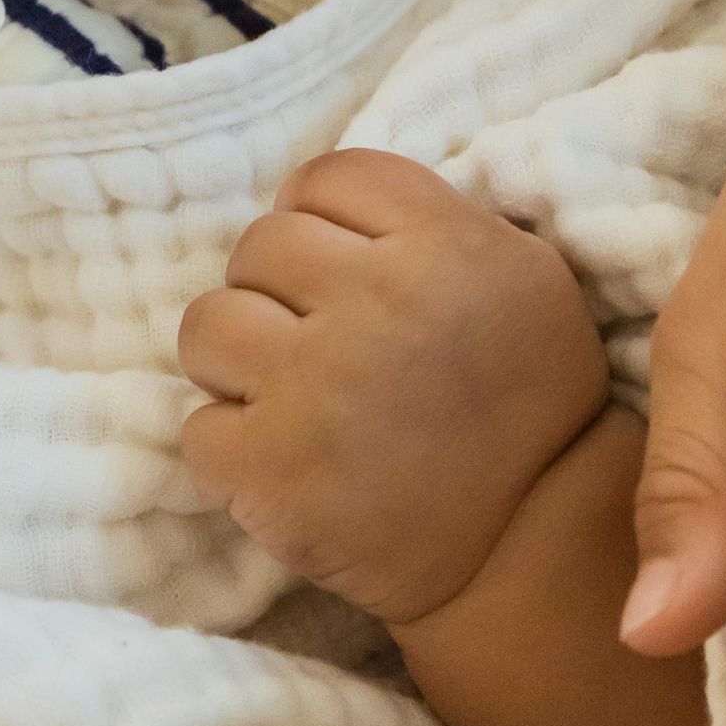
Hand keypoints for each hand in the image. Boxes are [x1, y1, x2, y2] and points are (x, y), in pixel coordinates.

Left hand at [179, 148, 608, 625]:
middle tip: (321, 348)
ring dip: (236, 363)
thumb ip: (432, 220)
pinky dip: (232, 450)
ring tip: (290, 399)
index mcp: (444, 243)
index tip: (337, 271)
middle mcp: (380, 300)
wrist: (527, 547)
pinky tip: (287, 464)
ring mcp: (318, 385)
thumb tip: (314, 201)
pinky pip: (198, 427)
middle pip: (260, 244)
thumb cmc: (521, 403)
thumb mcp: (520, 275)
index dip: (319, 219)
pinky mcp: (272, 469)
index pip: (325, 178)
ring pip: (207, 325)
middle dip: (280, 293)